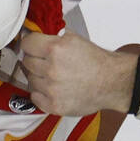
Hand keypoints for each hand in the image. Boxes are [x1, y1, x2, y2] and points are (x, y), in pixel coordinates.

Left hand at [18, 31, 136, 114]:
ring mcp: (52, 89)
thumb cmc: (97, 61)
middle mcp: (52, 69)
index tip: (33, 46)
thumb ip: (53, 37)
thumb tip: (35, 35)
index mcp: (56, 49)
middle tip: (46, 61)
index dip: (30, 43)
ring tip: (53, 75)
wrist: (112, 82)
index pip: (27, 43)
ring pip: (30, 80)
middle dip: (35, 60)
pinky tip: (52, 88)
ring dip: (38, 77)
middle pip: (27, 62)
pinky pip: (35, 97)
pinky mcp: (54, 105)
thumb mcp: (75, 39)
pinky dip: (41, 93)